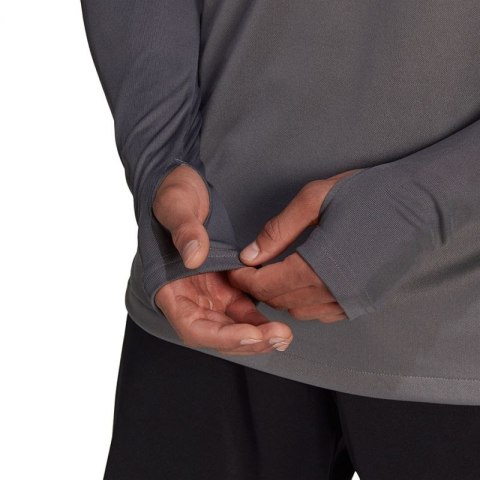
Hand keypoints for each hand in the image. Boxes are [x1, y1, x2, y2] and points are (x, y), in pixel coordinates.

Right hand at [153, 164, 292, 353]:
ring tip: (285, 335)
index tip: (250, 334)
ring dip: (258, 335)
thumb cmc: (173, 195)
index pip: (192, 326)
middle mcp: (190, 296)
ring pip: (234, 327)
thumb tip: (194, 257)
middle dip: (248, 341)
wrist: (185, 186)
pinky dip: (260, 320)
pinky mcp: (227, 286)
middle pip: (217, 333)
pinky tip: (281, 323)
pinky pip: (244, 310)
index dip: (220, 336)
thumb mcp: (175, 206)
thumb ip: (184, 231)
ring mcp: (210, 293)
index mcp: (170, 285)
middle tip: (279, 337)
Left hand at [227, 168, 364, 322]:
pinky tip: (301, 284)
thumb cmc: (369, 194)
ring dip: (281, 297)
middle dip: (258, 288)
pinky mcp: (366, 303)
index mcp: (318, 268)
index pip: (266, 285)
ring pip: (301, 311)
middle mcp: (335, 293)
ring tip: (272, 275)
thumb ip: (278, 231)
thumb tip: (249, 254)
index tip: (233, 268)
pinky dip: (305, 303)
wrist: (423, 203)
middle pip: (281, 302)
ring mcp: (353, 302)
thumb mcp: (314, 199)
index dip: (244, 278)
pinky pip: (324, 313)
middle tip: (249, 270)